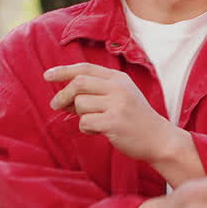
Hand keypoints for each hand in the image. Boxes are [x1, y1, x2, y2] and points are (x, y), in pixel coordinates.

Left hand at [44, 63, 173, 161]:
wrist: (159, 139)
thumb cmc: (135, 120)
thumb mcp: (120, 98)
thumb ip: (95, 93)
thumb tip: (62, 98)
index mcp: (119, 78)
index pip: (85, 68)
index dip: (63, 71)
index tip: (47, 75)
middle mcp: (118, 88)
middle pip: (78, 83)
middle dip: (63, 94)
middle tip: (56, 105)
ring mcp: (117, 104)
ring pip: (80, 104)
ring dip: (80, 115)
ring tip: (94, 122)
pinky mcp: (114, 122)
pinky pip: (85, 122)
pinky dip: (86, 128)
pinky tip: (99, 131)